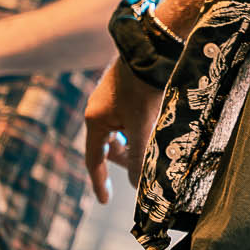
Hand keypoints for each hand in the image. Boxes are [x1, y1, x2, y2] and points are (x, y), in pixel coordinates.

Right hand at [84, 57, 163, 205]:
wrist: (151, 48)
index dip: (100, 182)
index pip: (94, 159)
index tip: (105, 201)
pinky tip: (155, 122)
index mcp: (95, 120)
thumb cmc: (144, 87)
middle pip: (109, 147)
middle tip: (145, 166)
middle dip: (126, 158)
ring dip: (135, 141)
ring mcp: (109, 99)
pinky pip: (127, 118)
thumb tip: (137, 185)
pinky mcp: (122, 91)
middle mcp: (97, 110)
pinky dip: (139, 127)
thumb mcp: (142, 126)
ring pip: (121, 132)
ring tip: (154, 139)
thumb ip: (138, 156)